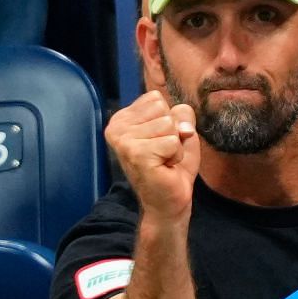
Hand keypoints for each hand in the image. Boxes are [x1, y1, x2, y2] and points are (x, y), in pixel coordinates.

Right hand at [104, 91, 199, 220]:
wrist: (168, 200)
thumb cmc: (171, 165)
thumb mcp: (179, 129)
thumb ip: (181, 113)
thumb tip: (181, 125)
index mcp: (121, 118)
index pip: (155, 98)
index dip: (167, 119)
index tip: (158, 140)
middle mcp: (116, 128)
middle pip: (162, 108)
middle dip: (171, 131)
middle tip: (162, 152)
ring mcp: (124, 141)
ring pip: (168, 123)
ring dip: (174, 144)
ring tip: (163, 160)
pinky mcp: (136, 154)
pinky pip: (172, 141)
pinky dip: (175, 155)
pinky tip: (164, 167)